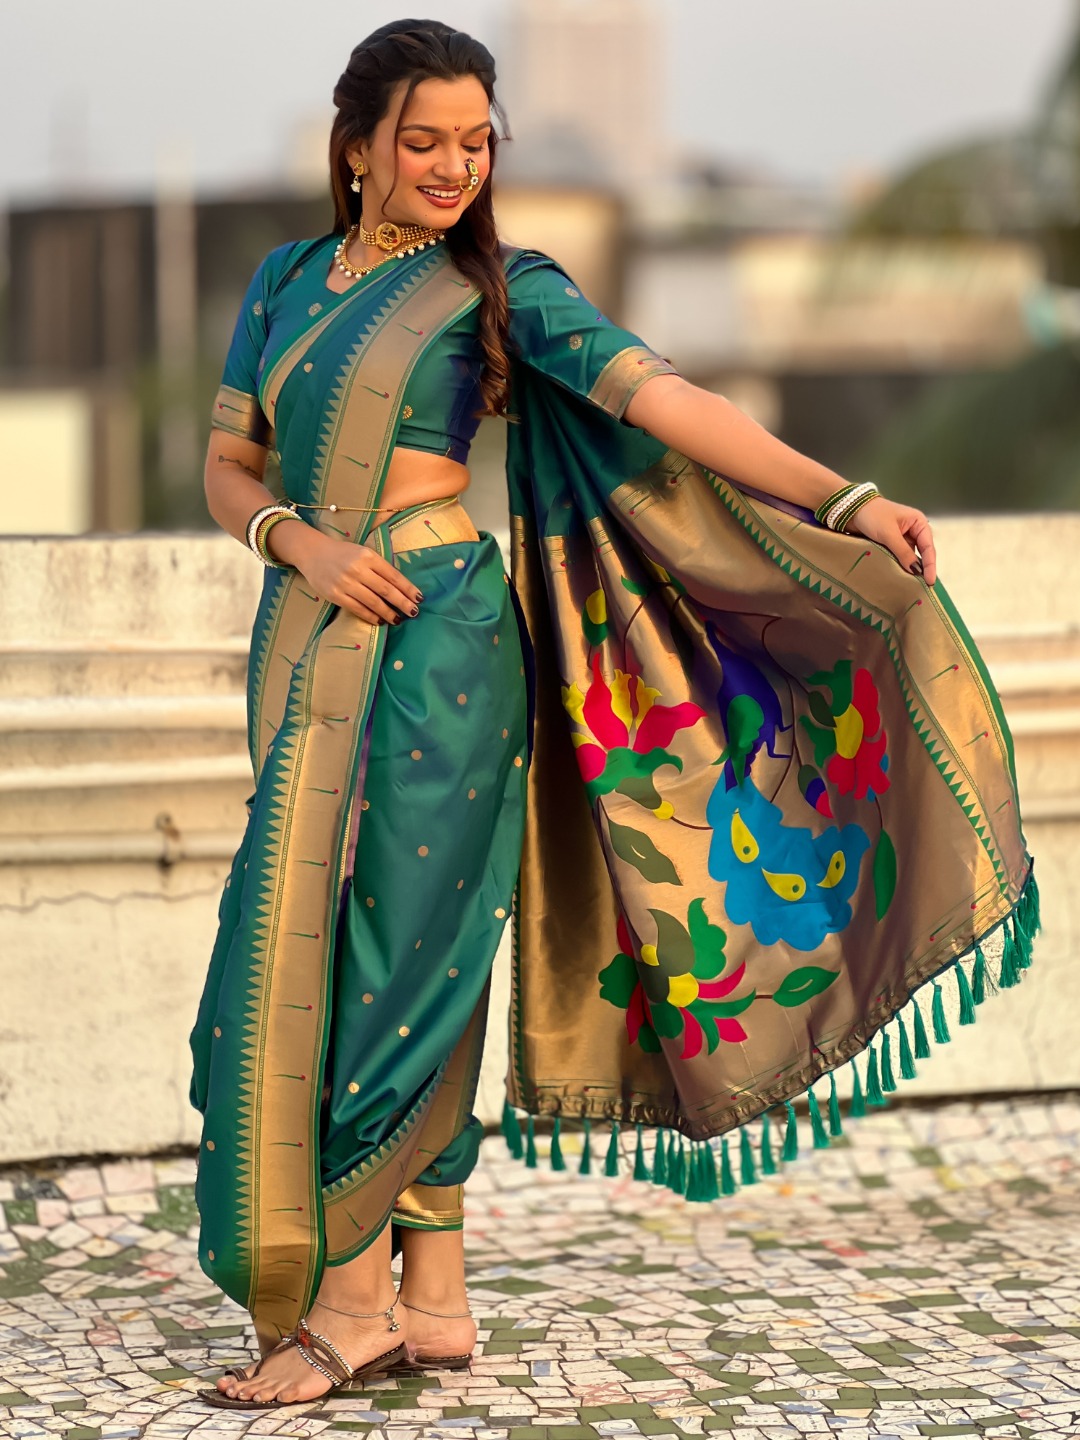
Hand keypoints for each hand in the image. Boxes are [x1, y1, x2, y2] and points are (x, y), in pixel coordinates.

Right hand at [287, 530, 422, 624]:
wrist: (313, 553)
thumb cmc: (343, 553)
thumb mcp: (363, 553)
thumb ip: (379, 567)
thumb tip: (401, 587)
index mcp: (368, 556)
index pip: (393, 575)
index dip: (408, 588)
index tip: (419, 598)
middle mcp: (358, 569)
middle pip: (386, 590)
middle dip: (403, 603)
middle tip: (414, 612)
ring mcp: (346, 583)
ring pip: (373, 602)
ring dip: (388, 612)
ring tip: (398, 619)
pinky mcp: (335, 595)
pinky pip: (357, 608)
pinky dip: (371, 616)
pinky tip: (380, 620)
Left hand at [844, 496, 936, 584]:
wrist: (850, 509)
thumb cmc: (872, 515)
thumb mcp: (889, 534)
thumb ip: (903, 552)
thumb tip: (916, 570)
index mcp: (918, 522)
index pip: (928, 547)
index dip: (930, 565)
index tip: (930, 581)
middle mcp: (913, 530)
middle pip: (922, 553)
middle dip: (922, 568)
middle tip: (924, 587)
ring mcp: (902, 537)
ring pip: (909, 557)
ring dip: (909, 568)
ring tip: (912, 585)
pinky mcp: (891, 543)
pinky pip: (898, 557)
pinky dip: (899, 566)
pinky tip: (900, 576)